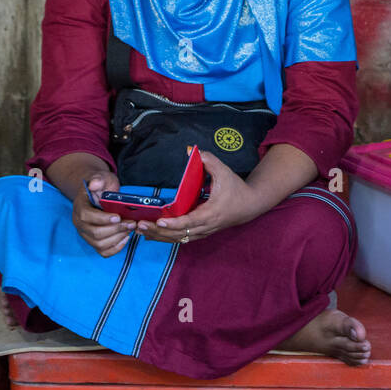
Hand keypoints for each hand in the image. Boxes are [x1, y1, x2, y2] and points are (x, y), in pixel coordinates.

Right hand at [72, 169, 134, 257]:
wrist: (99, 193)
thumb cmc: (101, 186)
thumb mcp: (101, 178)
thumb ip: (98, 179)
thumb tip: (95, 184)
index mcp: (79, 207)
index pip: (86, 217)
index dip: (102, 219)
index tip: (118, 216)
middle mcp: (80, 224)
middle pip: (95, 233)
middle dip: (116, 229)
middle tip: (131, 223)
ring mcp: (86, 234)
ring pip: (99, 244)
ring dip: (117, 238)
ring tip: (129, 229)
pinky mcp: (94, 242)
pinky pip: (103, 252)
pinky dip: (115, 248)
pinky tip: (125, 238)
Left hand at [136, 151, 265, 244]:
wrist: (251, 205)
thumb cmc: (237, 188)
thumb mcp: (225, 171)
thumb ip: (209, 160)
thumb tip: (190, 150)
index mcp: (212, 212)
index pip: (190, 221)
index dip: (174, 223)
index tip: (159, 220)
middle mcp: (207, 226)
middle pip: (180, 234)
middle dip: (159, 231)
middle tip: (140, 226)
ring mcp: (204, 231)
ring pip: (179, 239)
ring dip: (160, 236)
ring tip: (141, 231)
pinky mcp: (202, 233)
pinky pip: (182, 238)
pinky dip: (167, 237)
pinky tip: (152, 235)